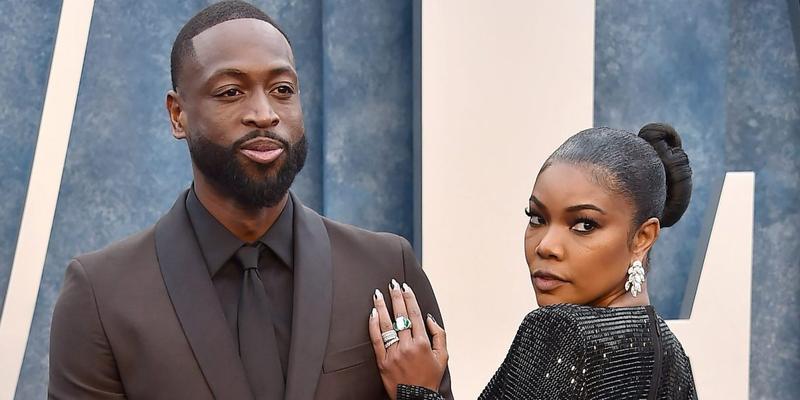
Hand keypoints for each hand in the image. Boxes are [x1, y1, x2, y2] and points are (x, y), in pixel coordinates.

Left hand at [369, 279, 447, 399]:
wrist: (416, 398)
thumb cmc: (429, 378)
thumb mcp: (443, 357)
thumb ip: (439, 335)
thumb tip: (430, 318)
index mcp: (423, 342)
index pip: (414, 314)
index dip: (409, 298)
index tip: (405, 287)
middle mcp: (408, 345)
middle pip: (400, 315)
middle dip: (396, 297)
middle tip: (391, 284)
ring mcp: (394, 353)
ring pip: (386, 325)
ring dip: (381, 307)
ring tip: (377, 294)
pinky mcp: (382, 361)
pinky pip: (376, 339)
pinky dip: (373, 325)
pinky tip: (372, 314)